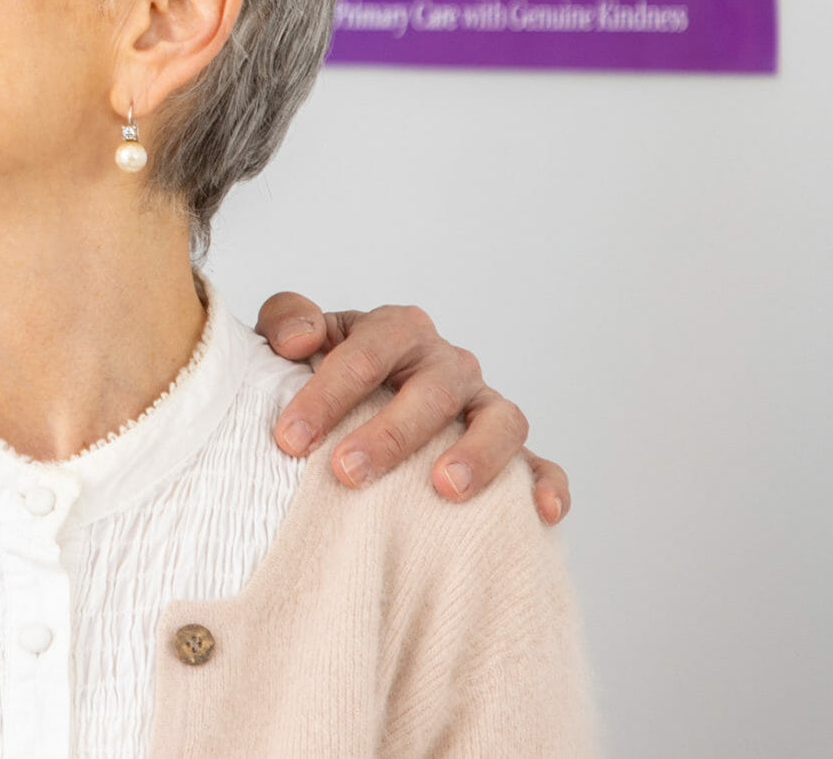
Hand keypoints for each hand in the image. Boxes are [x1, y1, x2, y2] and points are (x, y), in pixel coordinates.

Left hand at [257, 294, 570, 524]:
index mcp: (396, 329)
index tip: (290, 438)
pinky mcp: (510, 448)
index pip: (366, 353)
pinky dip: (547, 483)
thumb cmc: (318, 371)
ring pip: (499, 419)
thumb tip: (299, 340)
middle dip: (389, 434)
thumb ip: (287, 320)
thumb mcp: (293, 337)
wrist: (349, 401)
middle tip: (347, 472)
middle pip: (431, 391)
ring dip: (477, 453)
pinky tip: (541, 513)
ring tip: (444, 488)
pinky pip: (540, 462)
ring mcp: (482, 403)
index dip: (327, 394)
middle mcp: (446, 362)